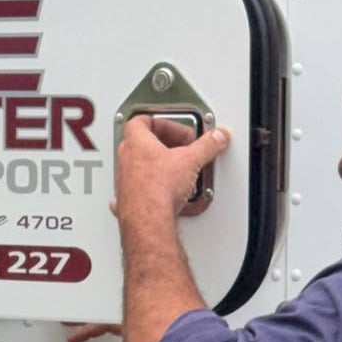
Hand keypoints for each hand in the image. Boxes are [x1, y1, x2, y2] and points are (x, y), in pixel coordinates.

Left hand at [112, 116, 229, 225]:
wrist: (148, 221)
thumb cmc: (157, 190)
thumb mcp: (190, 161)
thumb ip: (206, 146)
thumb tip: (217, 138)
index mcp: (136, 142)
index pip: (144, 120)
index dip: (165, 123)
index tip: (180, 131)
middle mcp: (126, 159)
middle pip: (143, 142)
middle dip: (164, 144)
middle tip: (182, 149)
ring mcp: (124, 181)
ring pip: (140, 165)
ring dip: (159, 166)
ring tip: (178, 171)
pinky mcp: (128, 200)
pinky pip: (140, 187)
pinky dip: (153, 187)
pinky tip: (166, 192)